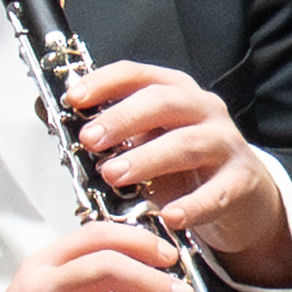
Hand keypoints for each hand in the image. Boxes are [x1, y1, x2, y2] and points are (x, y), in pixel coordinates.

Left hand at [59, 48, 291, 280]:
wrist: (242, 198)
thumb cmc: (185, 167)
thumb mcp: (146, 141)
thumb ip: (107, 130)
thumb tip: (49, 113)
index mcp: (176, 93)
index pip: (138, 75)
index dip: (104, 82)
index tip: (73, 99)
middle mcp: (203, 111)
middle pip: (164, 102)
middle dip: (123, 119)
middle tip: (90, 140)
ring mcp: (226, 145)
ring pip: (187, 144)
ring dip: (147, 158)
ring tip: (114, 175)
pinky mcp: (241, 182)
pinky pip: (217, 192)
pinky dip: (192, 205)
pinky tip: (169, 216)